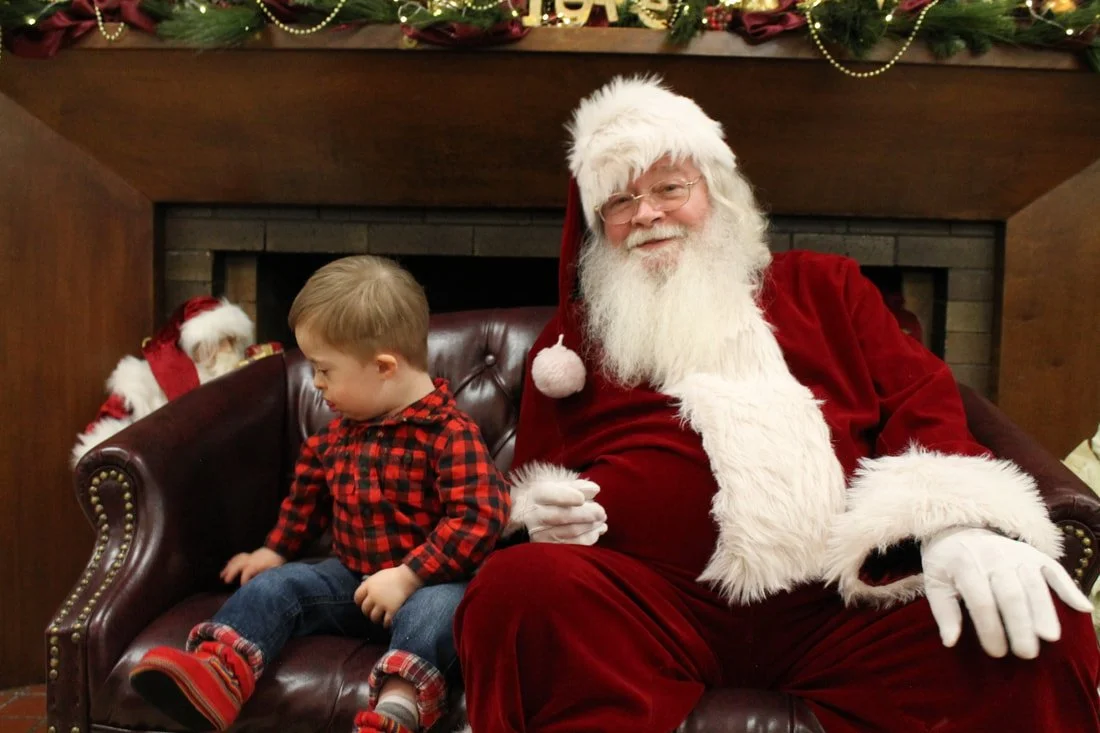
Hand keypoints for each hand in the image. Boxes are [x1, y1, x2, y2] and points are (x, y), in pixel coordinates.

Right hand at [220, 547, 285, 585]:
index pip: (248, 571)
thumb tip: (260, 584)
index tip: (242, 586)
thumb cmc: (277, 561)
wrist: (279, 548)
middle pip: (238, 564)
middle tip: (226, 581)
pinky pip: (238, 557)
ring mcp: (250, 556)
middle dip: (231, 572)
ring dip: (228, 567)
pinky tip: (228, 567)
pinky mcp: (249, 555)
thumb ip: (266, 576)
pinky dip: (231, 562)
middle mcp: (252, 559)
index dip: (244, 578)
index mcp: (258, 563)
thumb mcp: (275, 569)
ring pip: (236, 560)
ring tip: (221, 575)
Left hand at [354, 565, 423, 627]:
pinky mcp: (392, 609)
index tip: (364, 604)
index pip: (357, 597)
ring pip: (373, 617)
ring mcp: (382, 603)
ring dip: (376, 619)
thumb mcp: (379, 575)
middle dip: (368, 612)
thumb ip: (370, 582)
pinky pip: (386, 621)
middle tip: (374, 612)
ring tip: (381, 619)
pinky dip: (387, 623)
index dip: (360, 602)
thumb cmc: (395, 575)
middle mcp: (374, 595)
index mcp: (369, 585)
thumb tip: (362, 585)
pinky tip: (389, 622)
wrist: (409, 576)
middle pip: (364, 609)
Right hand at [511, 478, 607, 544]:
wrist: (525, 515)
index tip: (582, 499)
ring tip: (601, 520)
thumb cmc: (548, 498)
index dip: (568, 497)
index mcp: (539, 494)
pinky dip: (588, 538)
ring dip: (590, 527)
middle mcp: (536, 514)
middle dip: (587, 514)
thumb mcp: (558, 486)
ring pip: (569, 531)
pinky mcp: (547, 546)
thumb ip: (577, 486)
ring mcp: (540, 532)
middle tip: (602, 512)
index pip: (551, 495)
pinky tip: (597, 531)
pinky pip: (572, 545)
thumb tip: (595, 490)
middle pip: (563, 516)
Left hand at [921, 527, 1092, 658]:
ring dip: (1044, 612)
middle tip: (1026, 654)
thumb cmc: (948, 565)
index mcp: (965, 565)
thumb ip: (943, 612)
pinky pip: (1055, 570)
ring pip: (1034, 584)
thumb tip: (950, 642)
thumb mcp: (935, 583)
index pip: (980, 600)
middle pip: (1011, 593)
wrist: (960, 532)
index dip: (990, 627)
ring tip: (1051, 639)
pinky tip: (1083, 609)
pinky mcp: (1035, 555)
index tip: (996, 652)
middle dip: (1019, 625)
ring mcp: (1017, 554)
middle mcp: (993, 557)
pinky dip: (1069, 588)